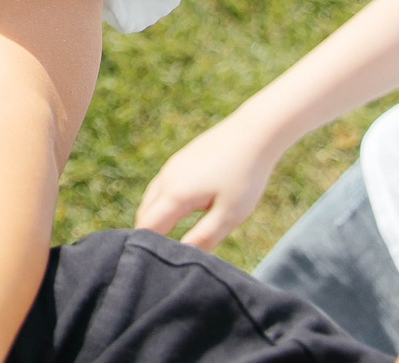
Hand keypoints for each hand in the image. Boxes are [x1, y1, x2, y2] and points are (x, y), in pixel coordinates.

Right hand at [134, 117, 283, 250]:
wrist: (253, 133)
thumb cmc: (245, 176)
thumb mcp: (230, 214)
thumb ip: (205, 237)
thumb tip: (184, 257)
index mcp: (175, 195)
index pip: (148, 228)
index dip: (148, 248)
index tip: (154, 266)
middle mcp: (166, 179)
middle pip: (144, 214)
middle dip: (148, 236)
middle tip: (159, 259)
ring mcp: (171, 167)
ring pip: (151, 200)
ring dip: (154, 220)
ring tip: (167, 240)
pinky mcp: (179, 161)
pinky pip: (160, 188)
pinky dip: (162, 206)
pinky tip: (178, 214)